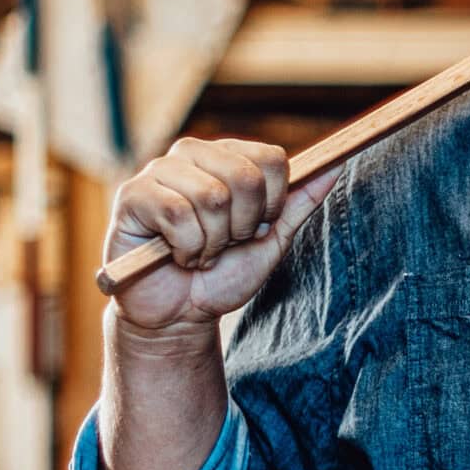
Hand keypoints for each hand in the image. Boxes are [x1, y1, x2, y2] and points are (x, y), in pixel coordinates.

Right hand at [105, 137, 337, 337]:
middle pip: (245, 177)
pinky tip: (176, 255)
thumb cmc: (221, 275)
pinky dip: (187, 248)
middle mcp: (192, 154)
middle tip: (224, 244)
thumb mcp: (271, 240)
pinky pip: (177, 214)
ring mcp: (159, 171)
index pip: (271, 158)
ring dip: (212, 242)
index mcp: (227, 156)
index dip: (272, 203)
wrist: (178, 315)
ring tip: (199, 252)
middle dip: (243, 226)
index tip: (256, 228)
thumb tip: (336, 164)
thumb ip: (300, 202)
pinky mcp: (132, 195)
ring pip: (212, 197)